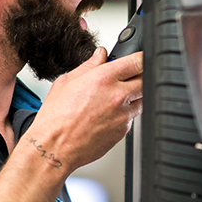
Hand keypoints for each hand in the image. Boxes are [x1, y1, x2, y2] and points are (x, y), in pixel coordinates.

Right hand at [27, 48, 142, 171]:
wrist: (55, 146)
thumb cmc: (56, 118)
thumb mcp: (67, 82)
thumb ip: (89, 66)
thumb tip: (100, 55)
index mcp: (103, 79)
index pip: (137, 61)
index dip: (141, 57)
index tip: (140, 58)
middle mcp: (117, 96)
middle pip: (146, 80)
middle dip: (141, 76)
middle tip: (129, 77)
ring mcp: (123, 115)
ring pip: (142, 99)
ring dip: (135, 95)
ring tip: (116, 97)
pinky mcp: (123, 131)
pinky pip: (132, 117)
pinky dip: (125, 113)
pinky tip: (109, 114)